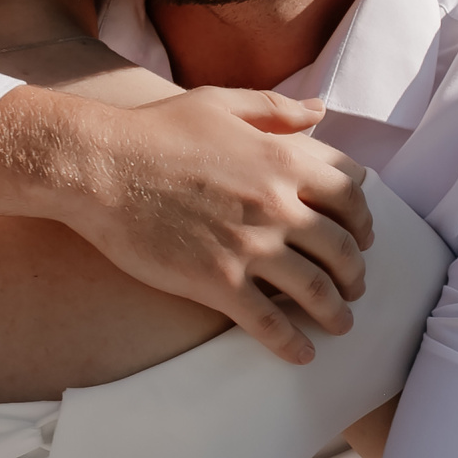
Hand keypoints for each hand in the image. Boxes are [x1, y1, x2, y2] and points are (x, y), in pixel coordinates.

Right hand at [0, 85, 373, 364]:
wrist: (95, 166)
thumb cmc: (152, 131)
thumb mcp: (218, 103)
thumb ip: (274, 110)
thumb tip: (320, 110)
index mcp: (282, 160)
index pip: (350, 193)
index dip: (362, 218)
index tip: (361, 235)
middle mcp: (277, 205)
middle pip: (342, 247)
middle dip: (356, 272)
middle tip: (355, 286)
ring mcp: (250, 246)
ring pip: (316, 289)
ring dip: (336, 311)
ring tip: (341, 323)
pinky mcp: (218, 282)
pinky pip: (269, 323)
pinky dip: (292, 343)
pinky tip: (303, 354)